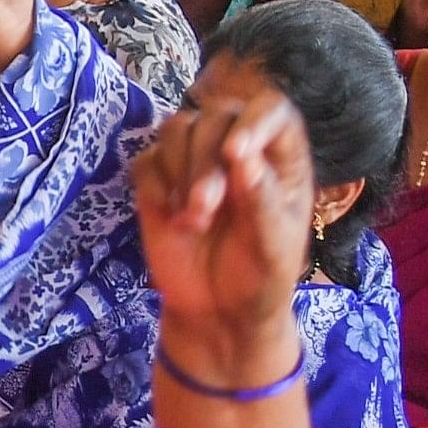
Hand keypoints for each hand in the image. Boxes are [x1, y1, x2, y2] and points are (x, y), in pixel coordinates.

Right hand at [129, 75, 316, 383]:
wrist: (218, 316)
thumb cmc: (259, 279)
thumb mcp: (272, 247)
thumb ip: (260, 200)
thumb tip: (241, 155)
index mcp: (280, 158)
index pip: (272, 112)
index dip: (253, 121)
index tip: (235, 153)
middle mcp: (238, 149)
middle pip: (216, 116)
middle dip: (205, 161)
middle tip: (205, 209)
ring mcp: (195, 162)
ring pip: (177, 128)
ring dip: (179, 170)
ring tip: (191, 218)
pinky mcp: (159, 181)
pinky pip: (147, 159)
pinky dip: (155, 186)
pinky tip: (170, 217)